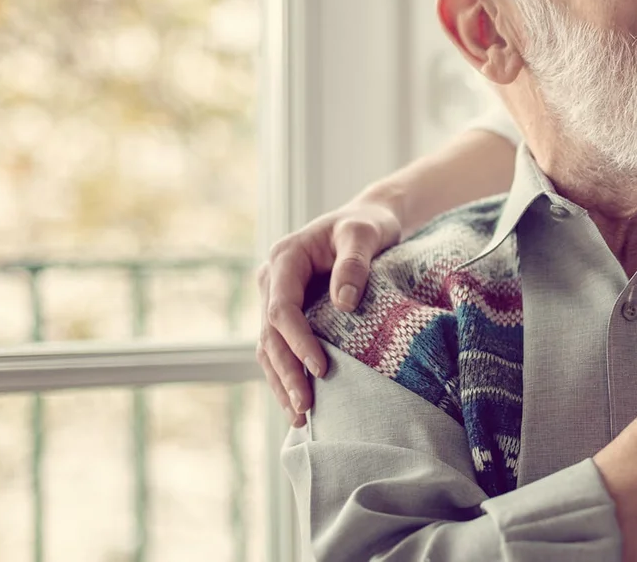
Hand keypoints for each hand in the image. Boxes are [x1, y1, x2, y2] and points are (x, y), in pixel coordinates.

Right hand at [256, 201, 401, 425]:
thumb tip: (344, 303)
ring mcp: (276, 298)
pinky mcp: (289, 313)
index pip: (282, 309)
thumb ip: (355, 263)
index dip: (297, 341)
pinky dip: (286, 375)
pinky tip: (297, 403)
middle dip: (286, 372)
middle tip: (306, 408)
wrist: (367, 219)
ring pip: (269, 347)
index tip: (320, 368)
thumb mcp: (365, 233)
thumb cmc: (367, 224)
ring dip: (282, 382)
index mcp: (284, 258)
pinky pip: (280, 348)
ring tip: (299, 417)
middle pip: (270, 334)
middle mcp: (272, 280)